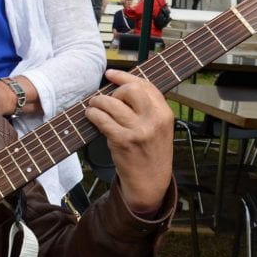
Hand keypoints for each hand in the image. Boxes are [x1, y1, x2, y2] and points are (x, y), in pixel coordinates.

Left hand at [85, 69, 173, 212]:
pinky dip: (93, 114)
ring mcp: (139, 131)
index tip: (110, 74)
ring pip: (112, 103)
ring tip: (94, 107)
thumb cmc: (150, 152)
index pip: (145, 85)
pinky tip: (91, 116)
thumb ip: (147, 108)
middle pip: (130, 90)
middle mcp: (154, 120)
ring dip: (98, 102)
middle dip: (113, 91)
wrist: (150, 183)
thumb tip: (122, 85)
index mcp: (165, 113)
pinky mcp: (123, 141)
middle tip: (106, 100)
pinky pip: (102, 119)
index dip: (125, 77)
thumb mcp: (159, 128)